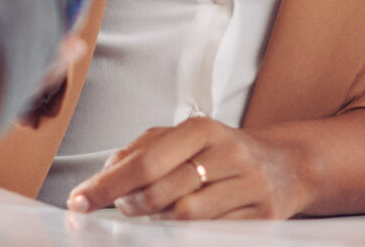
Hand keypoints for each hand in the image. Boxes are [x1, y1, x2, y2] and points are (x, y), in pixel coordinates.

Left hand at [65, 117, 309, 219]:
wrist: (286, 167)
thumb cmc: (223, 154)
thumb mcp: (185, 139)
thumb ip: (141, 150)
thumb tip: (103, 175)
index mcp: (202, 129)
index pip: (145, 160)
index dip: (107, 185)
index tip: (78, 201)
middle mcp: (228, 154)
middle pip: (161, 191)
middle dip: (130, 205)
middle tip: (123, 207)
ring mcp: (247, 187)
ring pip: (185, 217)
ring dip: (159, 222)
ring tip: (156, 214)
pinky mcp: (261, 217)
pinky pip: (212, 235)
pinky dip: (188, 234)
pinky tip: (182, 228)